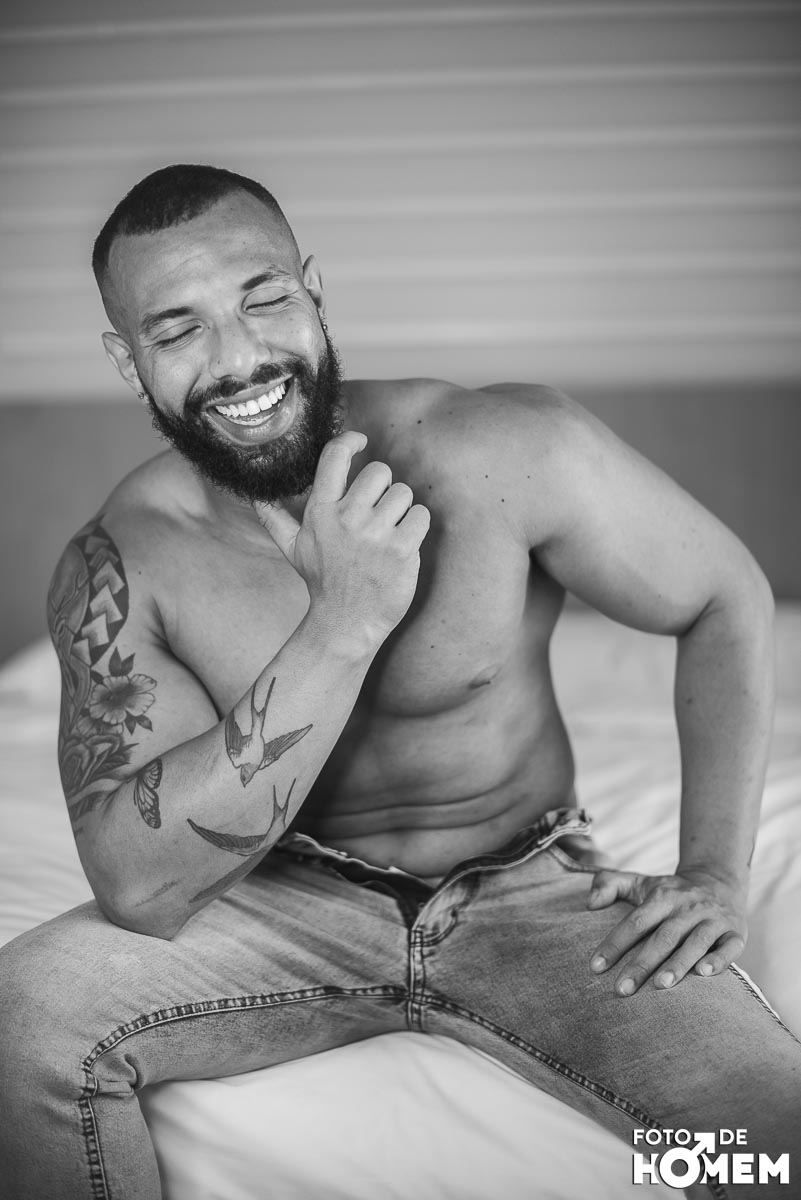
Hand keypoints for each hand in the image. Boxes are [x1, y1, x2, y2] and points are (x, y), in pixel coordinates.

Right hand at [255, 431, 430, 645]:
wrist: (347, 624)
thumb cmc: (324, 583)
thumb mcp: (293, 550)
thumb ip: (275, 519)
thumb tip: (253, 497)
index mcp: (321, 512)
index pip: (334, 457)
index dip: (351, 440)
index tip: (361, 441)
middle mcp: (346, 519)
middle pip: (380, 471)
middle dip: (384, 489)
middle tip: (378, 514)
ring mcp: (375, 535)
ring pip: (404, 493)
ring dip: (402, 510)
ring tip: (388, 535)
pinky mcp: (401, 550)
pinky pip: (421, 515)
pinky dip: (417, 527)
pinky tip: (403, 545)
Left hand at [587, 868, 746, 995]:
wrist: (719, 880)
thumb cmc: (670, 891)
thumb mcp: (640, 881)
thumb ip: (610, 884)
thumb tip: (589, 904)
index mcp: (661, 897)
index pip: (635, 922)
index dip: (614, 944)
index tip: (595, 967)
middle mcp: (686, 908)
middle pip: (662, 937)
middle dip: (642, 964)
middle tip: (622, 990)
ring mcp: (712, 920)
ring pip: (695, 942)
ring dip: (678, 964)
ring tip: (660, 986)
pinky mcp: (735, 932)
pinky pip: (729, 947)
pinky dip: (718, 960)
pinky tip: (704, 974)